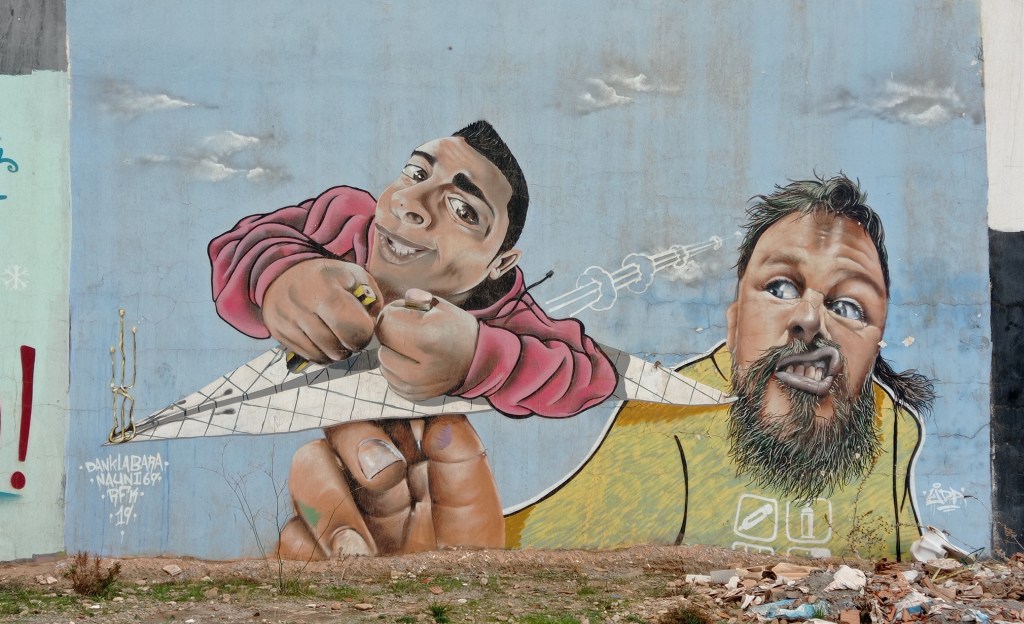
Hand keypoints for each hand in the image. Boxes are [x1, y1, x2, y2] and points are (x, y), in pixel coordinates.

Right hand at [262, 259, 381, 363]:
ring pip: (322, 356)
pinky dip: (320, 354)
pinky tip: (324, 342)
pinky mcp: (277, 331)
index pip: (355, 329)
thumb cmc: (328, 277)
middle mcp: (303, 306)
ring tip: (338, 338)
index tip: (364, 325)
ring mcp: (287, 320)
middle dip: (351, 346)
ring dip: (336, 353)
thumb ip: (372, 298)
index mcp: (327, 290)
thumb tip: (372, 323)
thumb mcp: (355, 275)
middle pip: (337, 348)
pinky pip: (307, 356)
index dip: (366, 332)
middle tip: (352, 335)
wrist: (284, 272)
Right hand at [276, 415, 503, 558]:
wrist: (439, 615)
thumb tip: (441, 422)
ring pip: (306, 469)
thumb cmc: (463, 564)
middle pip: (340, 427)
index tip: (403, 431)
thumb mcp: (474, 513)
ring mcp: (335, 507)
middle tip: (384, 479)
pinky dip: (314, 552)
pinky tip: (345, 572)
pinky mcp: (308, 547)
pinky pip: (291, 534)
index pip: (386, 408)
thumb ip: (463, 464)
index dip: (385, 406)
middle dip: (358, 445)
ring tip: (361, 550)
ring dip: (331, 503)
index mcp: (410, 453)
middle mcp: (368, 473)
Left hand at [376, 291, 478, 400]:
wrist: (478, 361)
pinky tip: (414, 362)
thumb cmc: (457, 329)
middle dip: (392, 333)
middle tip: (409, 330)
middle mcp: (421, 367)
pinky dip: (397, 369)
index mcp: (428, 338)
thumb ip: (414, 299)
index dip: (393, 313)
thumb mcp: (441, 307)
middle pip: (382, 344)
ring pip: (384, 363)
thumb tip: (392, 307)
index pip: (386, 323)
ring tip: (412, 347)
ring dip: (392, 352)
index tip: (405, 313)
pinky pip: (390, 379)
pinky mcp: (415, 396)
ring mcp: (418, 385)